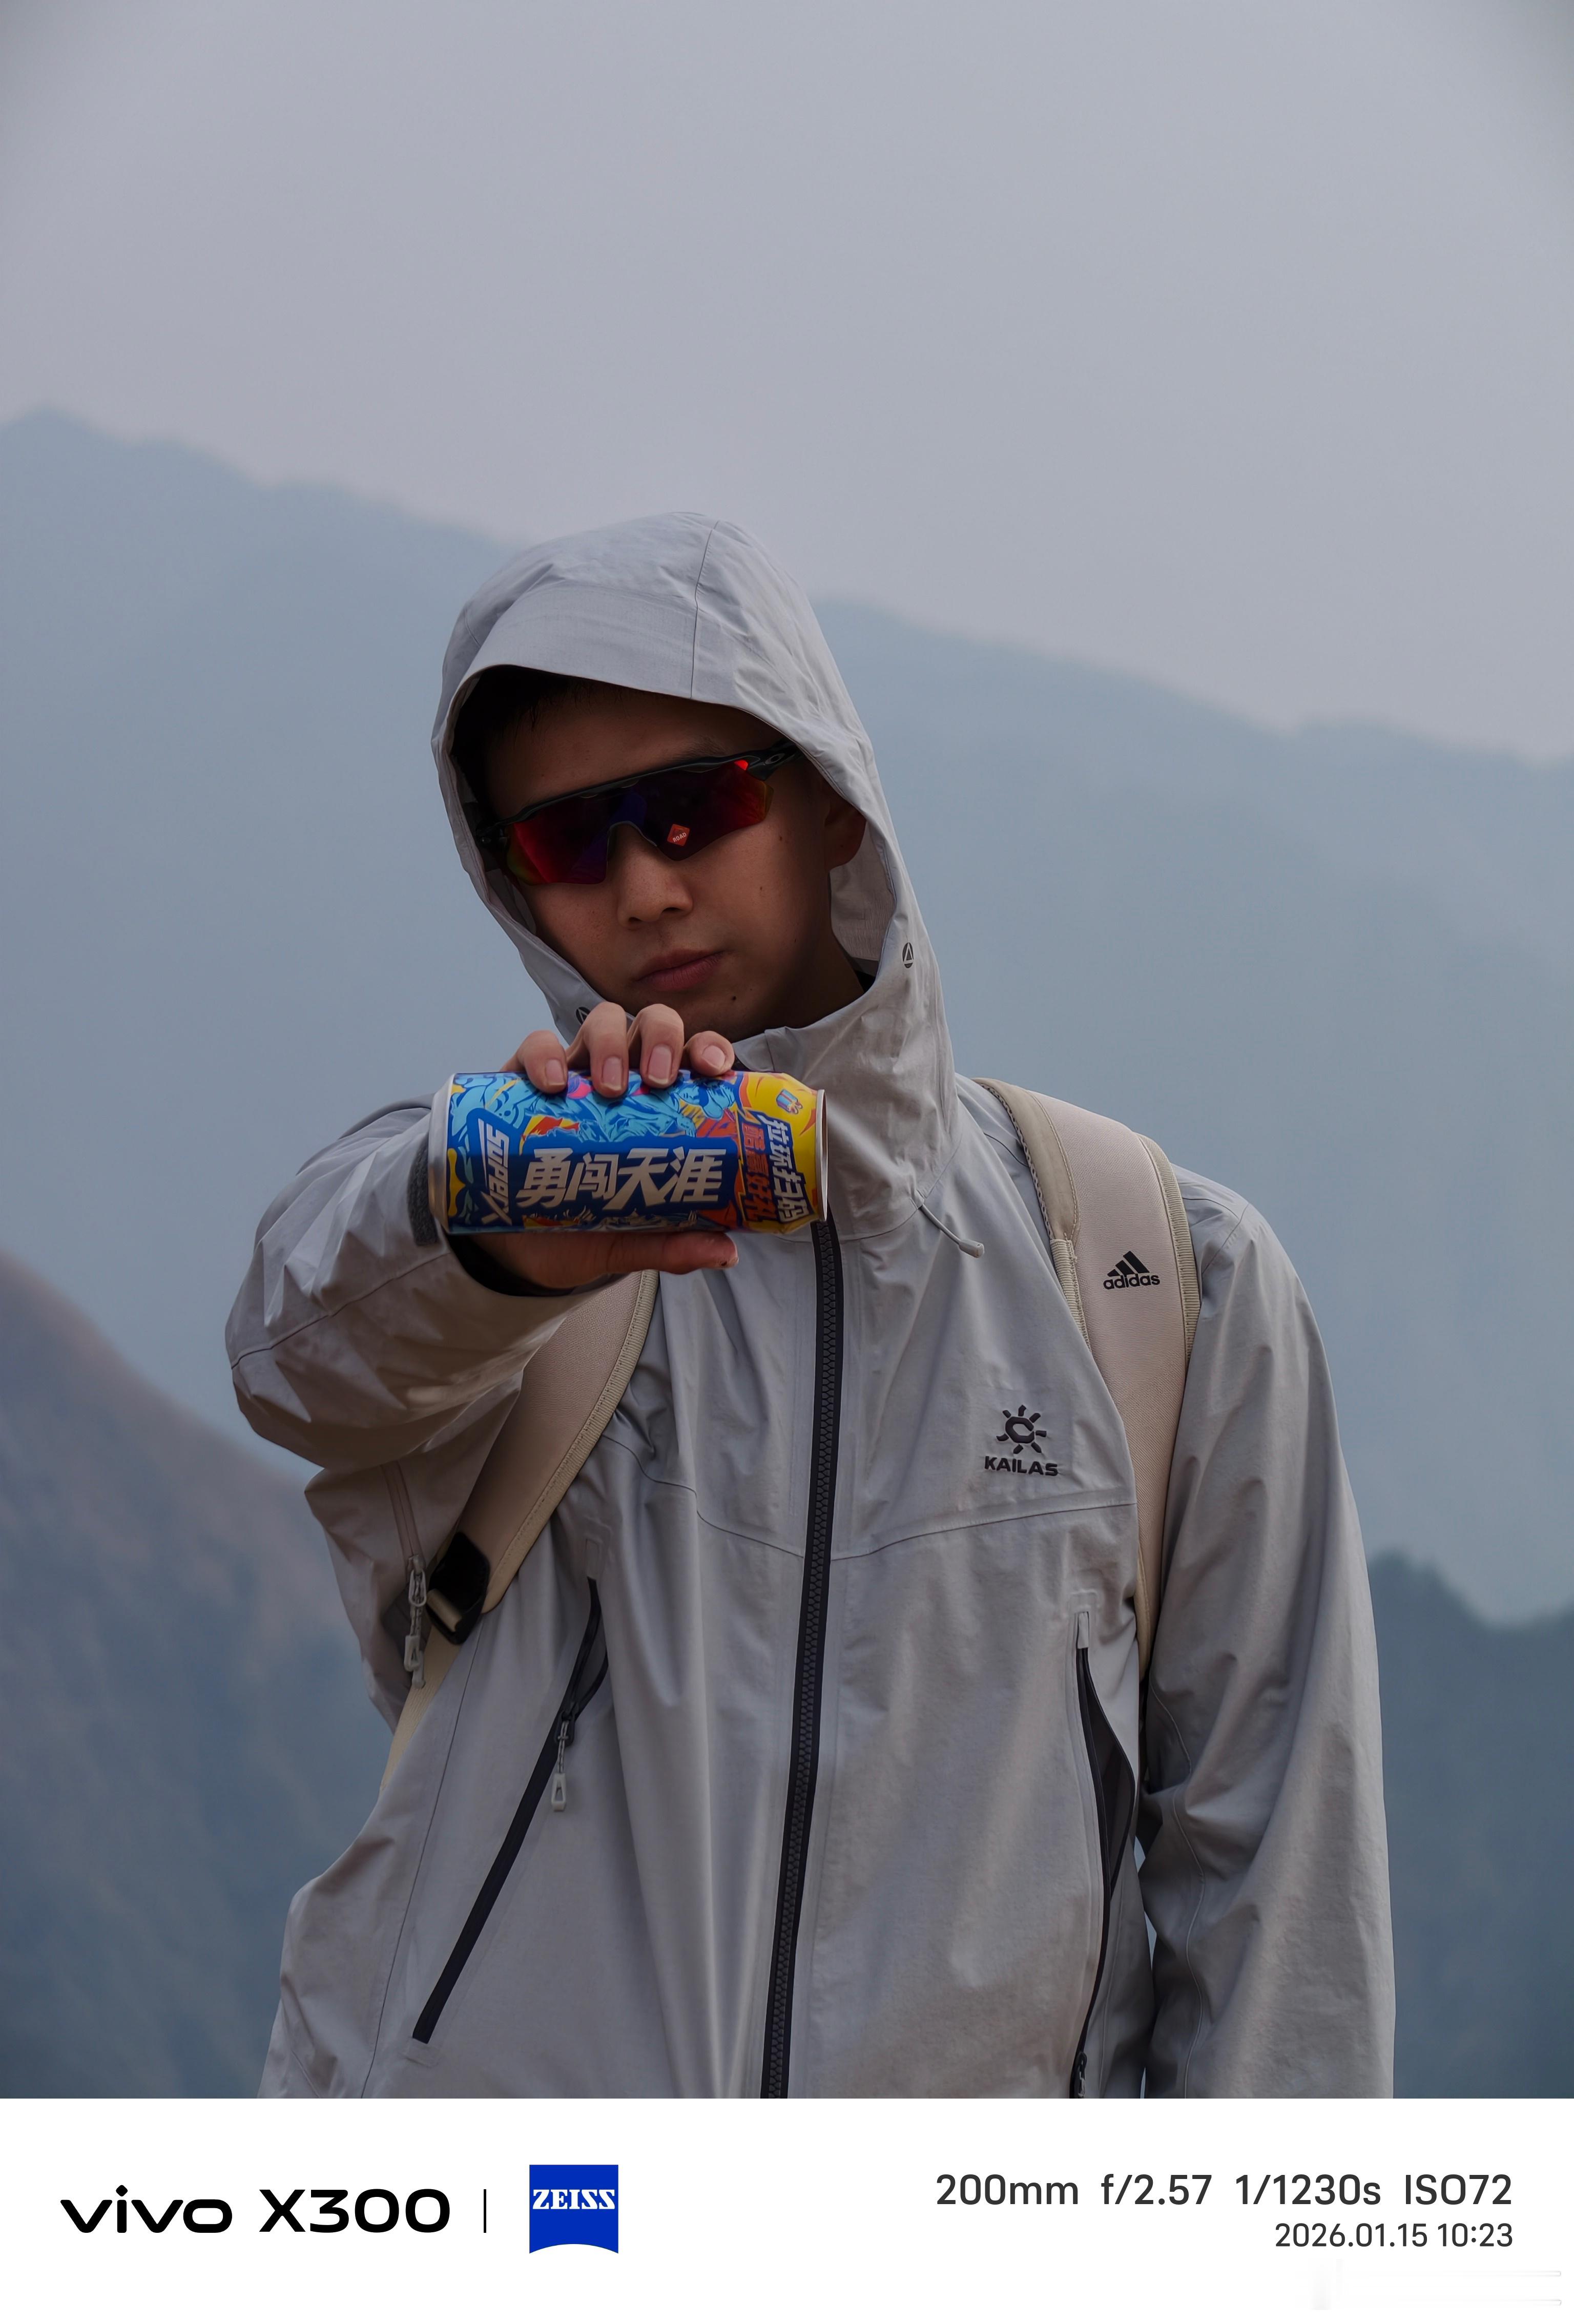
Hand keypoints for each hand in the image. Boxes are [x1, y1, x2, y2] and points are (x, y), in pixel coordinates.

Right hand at [488, 1003, 737, 1288]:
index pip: (695, 1060)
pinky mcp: (525, 1083)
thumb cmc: (580, 1230)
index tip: (715, 1071)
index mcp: (660, 1107)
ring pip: (602, 1022)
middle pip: (652, 1025)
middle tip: (658, 1080)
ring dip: (610, 1042)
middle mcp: (623, 1081)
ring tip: (608, 1087)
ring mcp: (576, 1076)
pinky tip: (552, 1085)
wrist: (513, 1250)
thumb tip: (724, 1253)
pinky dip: (544, 1056)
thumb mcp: (626, 1242)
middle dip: (662, 1038)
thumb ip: (671, 1245)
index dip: (711, 1050)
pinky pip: (535, 1046)